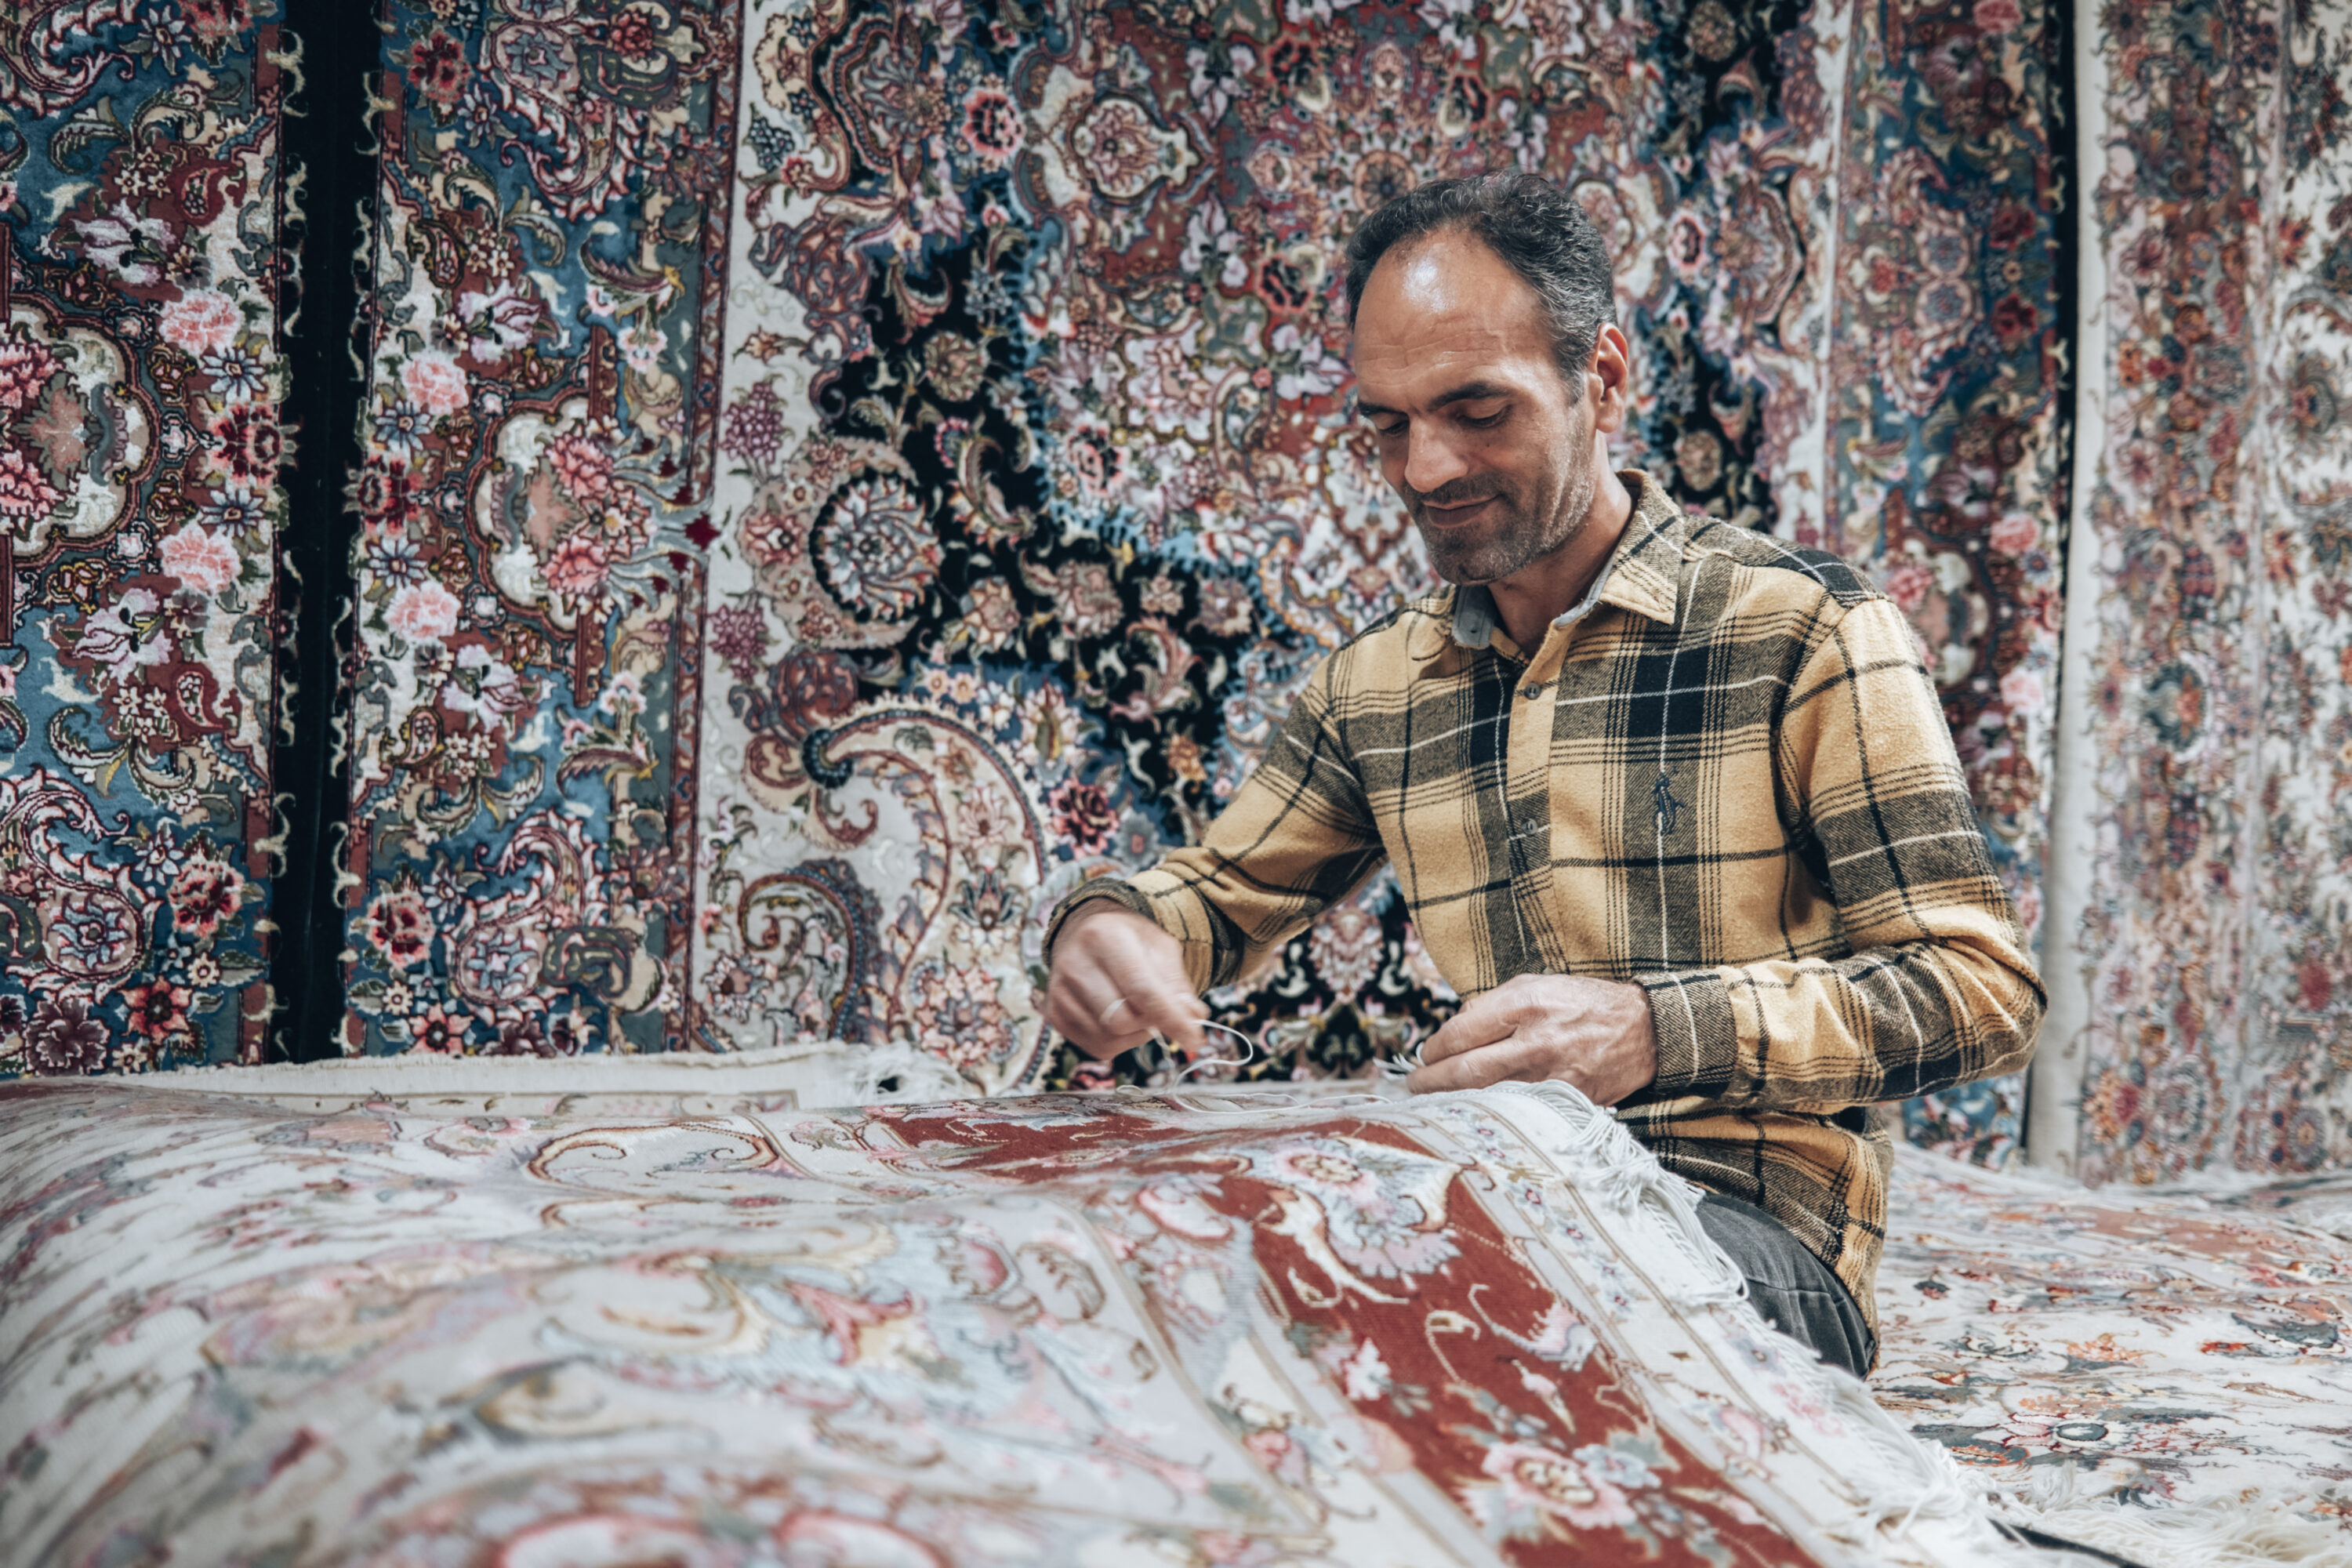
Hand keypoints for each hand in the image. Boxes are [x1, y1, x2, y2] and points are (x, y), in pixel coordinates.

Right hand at [1042, 903, 1206, 1060]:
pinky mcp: (1055, 1015)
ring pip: (1110, 1038)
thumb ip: (1178, 983)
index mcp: (1104, 937)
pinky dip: (1118, 1040)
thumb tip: (1194, 1017)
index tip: (1195, 1038)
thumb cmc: (1127, 941)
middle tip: (1156, 1008)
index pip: (1141, 989)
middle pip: (1122, 1020)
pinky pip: (1097, 1047)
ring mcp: (1059, 992)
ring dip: (1135, 1033)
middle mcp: (1075, 964)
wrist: (1082, 933)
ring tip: (1135, 1008)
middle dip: (1148, 1022)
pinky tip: (1118, 1017)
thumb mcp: (1159, 946)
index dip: (1171, 1018)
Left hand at [1406, 973, 1656, 1104]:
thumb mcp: (1536, 985)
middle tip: (1414, 1087)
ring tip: (1433, 1104)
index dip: (1434, 1049)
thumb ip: (1492, 1005)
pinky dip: (1491, 1114)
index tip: (1424, 1055)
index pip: (1461, 1033)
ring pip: (1488, 1097)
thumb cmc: (1582, 1003)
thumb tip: (1453, 1031)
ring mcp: (1553, 1077)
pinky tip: (1473, 1115)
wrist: (1645, 1030)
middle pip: (1467, 1071)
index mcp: (1526, 1004)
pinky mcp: (1567, 1103)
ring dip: (1454, 1103)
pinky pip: (1518, 1112)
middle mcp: (1537, 1041)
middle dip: (1431, 1082)